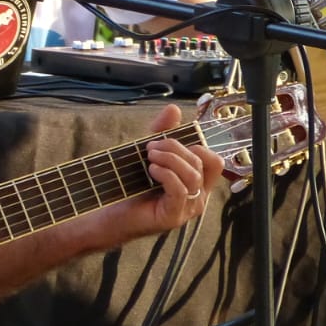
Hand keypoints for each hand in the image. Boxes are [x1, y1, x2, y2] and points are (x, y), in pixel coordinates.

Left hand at [134, 102, 223, 234]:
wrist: (112, 215)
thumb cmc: (132, 187)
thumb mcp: (150, 155)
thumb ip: (163, 133)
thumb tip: (174, 108)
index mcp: (197, 183)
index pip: (214, 161)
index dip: (195, 145)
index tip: (167, 140)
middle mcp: (197, 197)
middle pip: (201, 163)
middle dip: (175, 148)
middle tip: (151, 146)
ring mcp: (187, 208)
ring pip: (192, 175)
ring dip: (170, 159)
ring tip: (149, 156)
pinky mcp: (174, 216)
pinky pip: (180, 190)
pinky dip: (166, 174)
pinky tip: (151, 169)